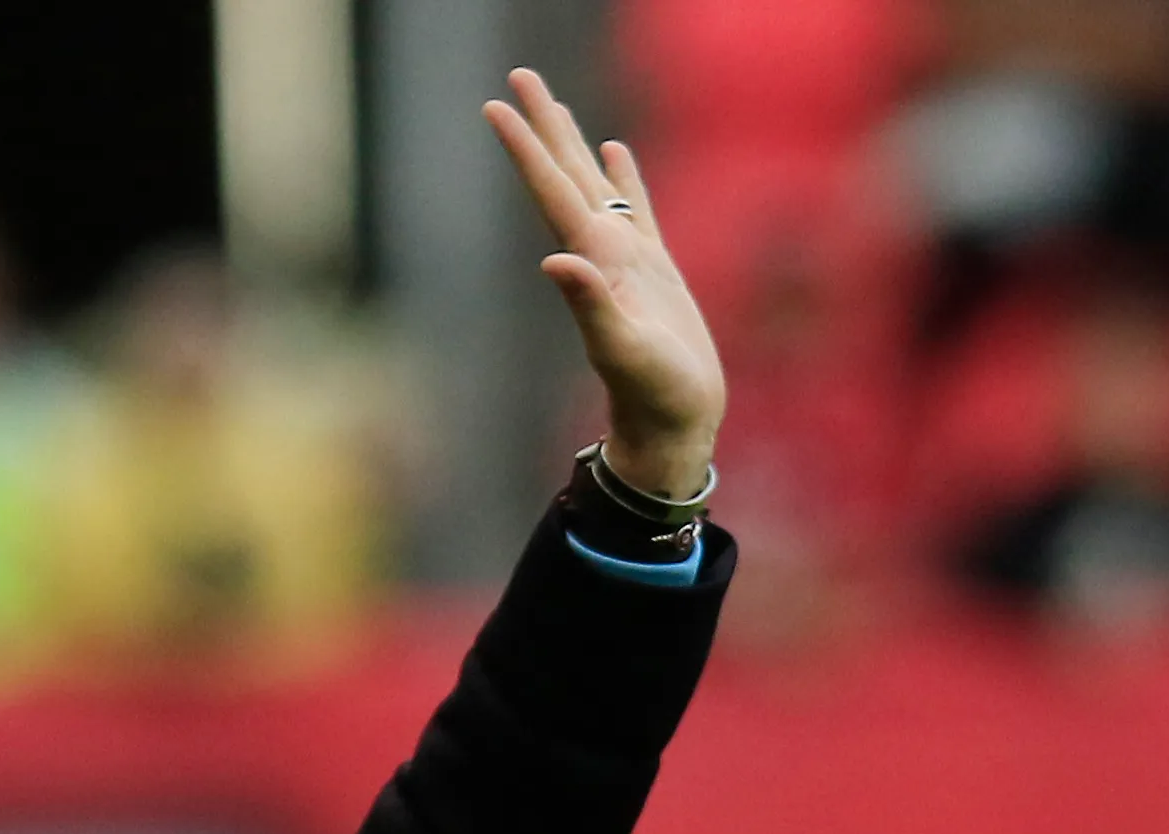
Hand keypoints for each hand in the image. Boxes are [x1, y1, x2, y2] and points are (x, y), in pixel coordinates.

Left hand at [484, 69, 726, 501]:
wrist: (673, 422)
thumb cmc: (652, 394)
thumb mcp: (622, 350)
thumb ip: (590, 305)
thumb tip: (558, 261)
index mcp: (592, 260)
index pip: (551, 190)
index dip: (524, 148)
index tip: (495, 106)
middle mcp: (601, 251)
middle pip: (565, 174)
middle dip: (543, 124)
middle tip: (519, 76)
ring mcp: (627, 258)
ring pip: (596, 183)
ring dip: (573, 142)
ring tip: (556, 102)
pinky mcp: (653, 269)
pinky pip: (635, 207)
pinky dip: (623, 175)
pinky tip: (613, 149)